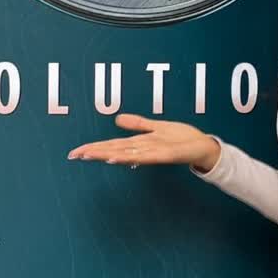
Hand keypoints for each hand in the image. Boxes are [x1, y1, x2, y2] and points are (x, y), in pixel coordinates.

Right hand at [67, 115, 220, 171]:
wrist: (203, 147)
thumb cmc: (184, 138)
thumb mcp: (158, 126)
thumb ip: (138, 123)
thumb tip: (117, 119)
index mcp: (139, 143)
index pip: (112, 144)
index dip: (93, 147)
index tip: (76, 151)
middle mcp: (143, 150)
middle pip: (113, 150)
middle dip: (93, 152)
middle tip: (74, 155)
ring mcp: (152, 153)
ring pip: (124, 154)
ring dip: (106, 154)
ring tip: (89, 155)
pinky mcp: (164, 155)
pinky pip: (144, 156)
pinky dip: (129, 157)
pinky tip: (116, 158)